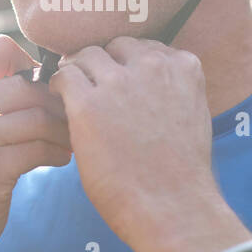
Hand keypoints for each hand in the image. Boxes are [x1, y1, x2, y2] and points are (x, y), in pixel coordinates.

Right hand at [0, 35, 70, 251]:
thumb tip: (44, 70)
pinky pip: (40, 149)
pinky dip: (58, 152)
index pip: (0, 49)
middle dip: (58, 101)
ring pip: (38, 117)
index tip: (46, 90)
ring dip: (64, 129)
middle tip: (74, 116)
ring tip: (71, 140)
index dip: (32, 66)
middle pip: (27, 84)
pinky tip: (61, 159)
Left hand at [48, 37, 231, 251]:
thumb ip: (173, 90)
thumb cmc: (182, 173)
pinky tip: (59, 101)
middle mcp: (152, 65)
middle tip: (93, 87)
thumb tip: (150, 87)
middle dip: (104, 65)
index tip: (119, 80)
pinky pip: (64, 76)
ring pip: (86, 56)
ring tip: (72, 94)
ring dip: (79, 72)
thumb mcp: (192, 116)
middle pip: (115, 46)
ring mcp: (119, 82)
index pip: (146, 47)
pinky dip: (58, 85)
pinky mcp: (88, 103)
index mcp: (182, 67)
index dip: (128, 64)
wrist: (172, 206)